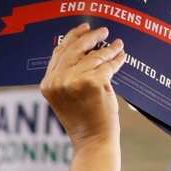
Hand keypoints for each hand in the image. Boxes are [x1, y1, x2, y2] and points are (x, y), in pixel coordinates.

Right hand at [39, 24, 125, 147]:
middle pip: (75, 49)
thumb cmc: (83, 121)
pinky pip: (107, 65)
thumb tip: (83, 47)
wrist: (93, 141)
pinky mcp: (93, 82)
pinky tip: (122, 56)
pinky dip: (117, 59)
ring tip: (118, 45)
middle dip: (90, 37)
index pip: (59, 52)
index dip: (72, 37)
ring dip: (108, 48)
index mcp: (48, 83)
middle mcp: (58, 81)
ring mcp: (74, 81)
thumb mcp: (67, 97)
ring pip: (94, 56)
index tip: (83, 28)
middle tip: (103, 31)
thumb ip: (67, 75)